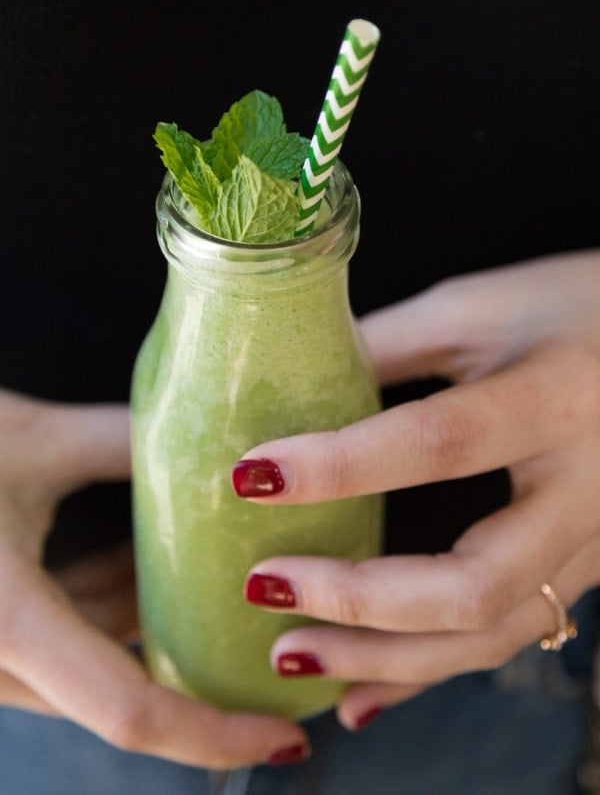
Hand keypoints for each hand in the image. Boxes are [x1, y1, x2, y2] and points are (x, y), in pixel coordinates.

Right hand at [0, 388, 307, 767]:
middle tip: (268, 628)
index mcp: (2, 621)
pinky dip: (107, 609)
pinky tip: (140, 555)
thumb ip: (119, 439)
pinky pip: (59, 643)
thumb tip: (208, 438)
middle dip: (196, 664)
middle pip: (118, 688)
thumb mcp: (24, 440)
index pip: (128, 707)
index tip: (285, 733)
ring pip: (89, 663)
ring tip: (214, 567)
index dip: (214, 733)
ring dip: (151, 624)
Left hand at [235, 250, 599, 729]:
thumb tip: (284, 386)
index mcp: (556, 396)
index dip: (341, 466)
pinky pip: (507, 636)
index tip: (252, 477)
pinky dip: (428, 671)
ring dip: (384, 658)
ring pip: (491, 634)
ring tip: (290, 654)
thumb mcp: (477, 308)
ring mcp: (593, 541)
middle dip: (358, 599)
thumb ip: (384, 346)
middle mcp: (587, 486)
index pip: (440, 443)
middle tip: (265, 586)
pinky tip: (361, 692)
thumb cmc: (570, 308)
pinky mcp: (583, 567)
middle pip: (473, 581)